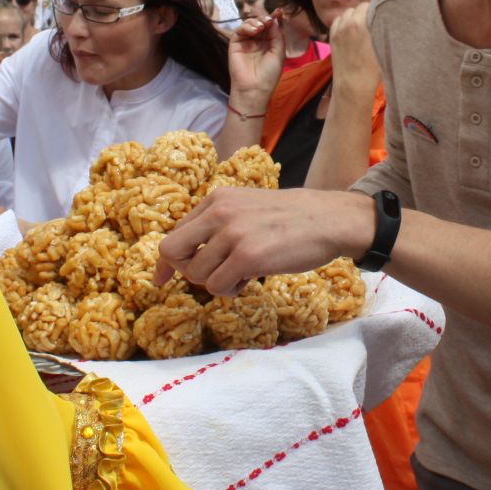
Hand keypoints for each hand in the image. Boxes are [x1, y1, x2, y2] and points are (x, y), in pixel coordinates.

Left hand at [154, 187, 370, 295]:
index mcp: (216, 199)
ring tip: (243, 274)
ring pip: (197, 275)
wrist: (328, 219)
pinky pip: (218, 286)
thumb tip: (184, 257)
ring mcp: (232, 233)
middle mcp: (219, 212)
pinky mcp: (248, 256)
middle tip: (216, 276)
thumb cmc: (290, 219)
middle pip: (173, 253)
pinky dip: (231, 290)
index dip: (167, 262)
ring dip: (218, 283)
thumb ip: (217, 224)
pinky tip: (251, 279)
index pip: (174, 234)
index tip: (162, 279)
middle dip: (189, 272)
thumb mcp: (246, 208)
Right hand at [226, 16, 285, 109]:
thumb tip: (275, 19)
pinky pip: (239, 30)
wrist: (255, 88)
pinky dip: (246, 27)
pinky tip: (254, 30)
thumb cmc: (269, 74)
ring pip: (249, 24)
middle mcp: (257, 41)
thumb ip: (277, 35)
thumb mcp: (279, 52)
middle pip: (260, 22)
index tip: (279, 11)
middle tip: (268, 20)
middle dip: (264, 18)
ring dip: (256, 21)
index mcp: (269, 43)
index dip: (274, 18)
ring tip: (261, 27)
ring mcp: (246, 42)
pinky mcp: (235, 44)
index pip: (270, 26)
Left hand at [325, 3, 379, 98]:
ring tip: (363, 27)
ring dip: (354, 17)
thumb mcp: (383, 46)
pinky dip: (344, 23)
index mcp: (359, 23)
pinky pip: (338, 22)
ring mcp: (337, 30)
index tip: (382, 15)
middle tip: (374, 22)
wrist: (353, 86)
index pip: (369, 4)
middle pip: (358, 8)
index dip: (377, 9)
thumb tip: (385, 18)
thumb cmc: (373, 70)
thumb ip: (382, 28)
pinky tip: (351, 32)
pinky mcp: (332, 38)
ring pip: (347, 13)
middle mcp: (346, 23)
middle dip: (366, 12)